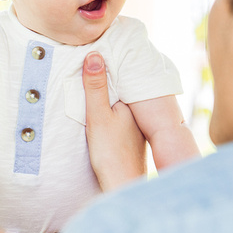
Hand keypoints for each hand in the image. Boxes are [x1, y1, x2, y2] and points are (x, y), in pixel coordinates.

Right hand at [83, 52, 146, 190]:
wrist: (122, 188)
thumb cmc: (111, 154)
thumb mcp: (98, 117)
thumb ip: (95, 87)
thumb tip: (94, 55)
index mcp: (133, 102)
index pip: (120, 74)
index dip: (109, 61)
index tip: (96, 45)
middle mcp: (139, 111)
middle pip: (122, 86)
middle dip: (110, 74)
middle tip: (93, 54)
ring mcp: (137, 125)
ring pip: (123, 101)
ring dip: (111, 90)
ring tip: (94, 75)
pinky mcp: (132, 137)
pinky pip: (122, 114)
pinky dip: (113, 106)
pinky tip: (104, 107)